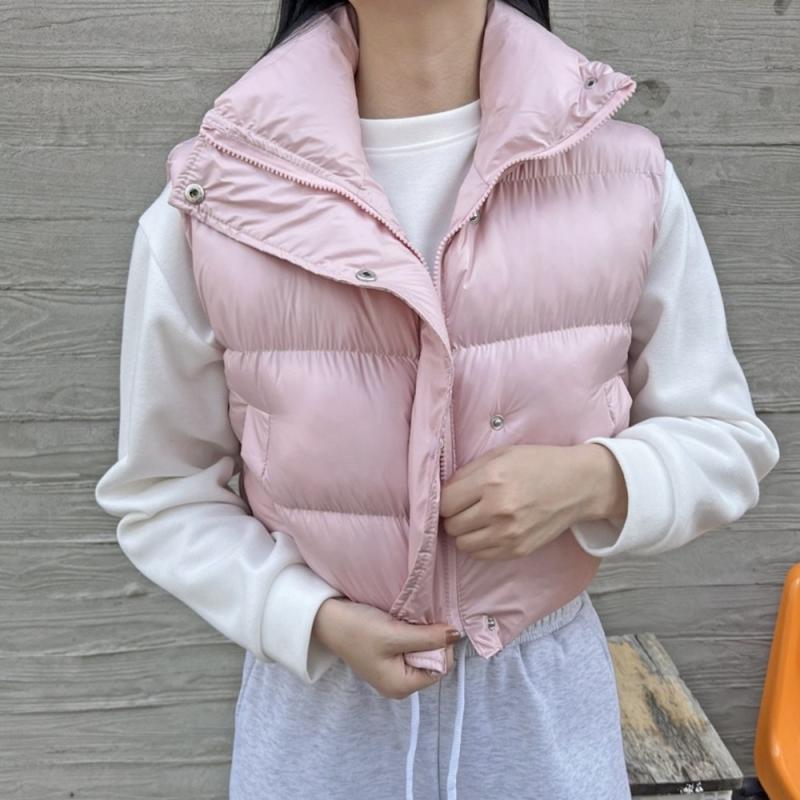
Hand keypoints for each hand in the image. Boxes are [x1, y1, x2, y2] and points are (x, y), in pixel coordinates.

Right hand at [311, 597, 458, 698]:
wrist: (326, 619)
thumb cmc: (357, 630)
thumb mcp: (395, 634)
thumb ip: (428, 638)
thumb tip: (456, 635)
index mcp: (401, 686)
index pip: (440, 668)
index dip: (441, 647)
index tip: (433, 626)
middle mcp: (399, 684)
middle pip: (433, 662)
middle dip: (431, 641)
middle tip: (419, 621)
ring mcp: (392, 671)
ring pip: (422, 652)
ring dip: (421, 635)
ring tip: (408, 621)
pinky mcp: (388, 657)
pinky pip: (411, 647)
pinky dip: (411, 634)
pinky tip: (402, 623)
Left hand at [439, 442, 626, 559]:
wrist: (578, 484)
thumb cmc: (538, 464)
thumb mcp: (500, 455)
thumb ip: (468, 472)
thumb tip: (443, 492)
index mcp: (491, 480)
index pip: (446, 503)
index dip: (446, 500)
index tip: (454, 496)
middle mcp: (498, 509)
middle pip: (452, 525)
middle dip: (454, 516)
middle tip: (467, 507)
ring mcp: (509, 533)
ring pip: (462, 543)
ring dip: (465, 532)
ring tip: (478, 519)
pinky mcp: (518, 550)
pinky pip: (481, 555)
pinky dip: (479, 544)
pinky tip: (490, 530)